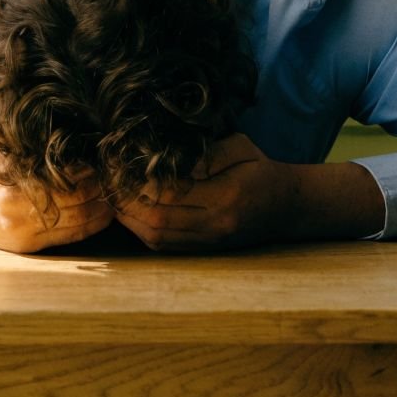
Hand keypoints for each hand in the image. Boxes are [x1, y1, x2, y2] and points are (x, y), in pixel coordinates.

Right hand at [0, 140, 113, 253]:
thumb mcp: (3, 148)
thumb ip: (31, 143)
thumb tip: (71, 127)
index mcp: (14, 189)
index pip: (68, 183)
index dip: (90, 173)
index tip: (103, 162)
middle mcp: (19, 214)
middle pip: (77, 202)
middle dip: (100, 190)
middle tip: (115, 177)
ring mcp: (25, 234)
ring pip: (78, 222)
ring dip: (102, 210)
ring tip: (114, 196)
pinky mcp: (29, 247)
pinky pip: (70, 237)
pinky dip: (91, 225)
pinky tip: (103, 214)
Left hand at [114, 133, 299, 251]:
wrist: (288, 206)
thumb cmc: (262, 169)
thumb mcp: (240, 147)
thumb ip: (205, 154)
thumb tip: (167, 160)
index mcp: (226, 195)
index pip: (170, 192)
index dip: (140, 182)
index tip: (121, 166)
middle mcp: (215, 224)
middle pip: (157, 220)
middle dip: (127, 202)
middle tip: (108, 182)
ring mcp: (209, 241)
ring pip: (157, 237)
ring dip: (130, 219)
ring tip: (114, 198)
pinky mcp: (205, 249)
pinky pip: (165, 246)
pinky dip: (143, 231)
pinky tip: (131, 215)